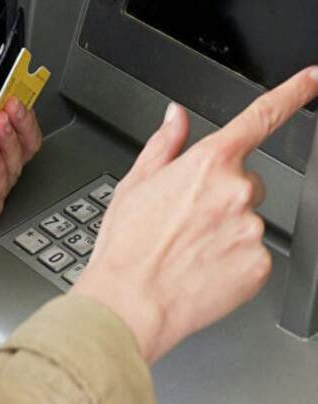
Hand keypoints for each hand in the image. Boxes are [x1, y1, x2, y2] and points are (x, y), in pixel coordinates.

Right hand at [72, 66, 317, 364]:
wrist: (130, 303)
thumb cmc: (126, 248)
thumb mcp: (133, 185)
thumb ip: (164, 145)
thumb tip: (175, 117)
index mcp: (206, 164)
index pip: (259, 118)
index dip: (292, 93)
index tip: (312, 79)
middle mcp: (236, 191)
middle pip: (246, 182)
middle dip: (222, 196)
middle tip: (187, 222)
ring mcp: (251, 229)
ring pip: (248, 220)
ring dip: (226, 230)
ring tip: (188, 251)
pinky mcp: (259, 265)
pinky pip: (252, 253)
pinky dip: (232, 260)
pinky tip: (201, 269)